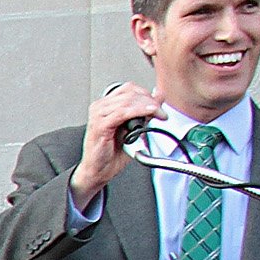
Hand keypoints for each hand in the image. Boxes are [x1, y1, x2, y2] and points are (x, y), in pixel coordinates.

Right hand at [73, 82, 161, 205]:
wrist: (98, 170)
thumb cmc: (111, 153)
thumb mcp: (134, 128)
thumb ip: (144, 113)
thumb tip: (158, 98)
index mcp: (106, 105)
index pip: (129, 89)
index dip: (147, 93)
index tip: (158, 104)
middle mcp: (100, 107)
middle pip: (130, 93)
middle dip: (150, 100)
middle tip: (161, 111)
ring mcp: (98, 115)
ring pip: (128, 101)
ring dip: (147, 106)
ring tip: (158, 114)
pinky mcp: (100, 126)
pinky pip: (122, 113)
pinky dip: (138, 111)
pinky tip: (149, 113)